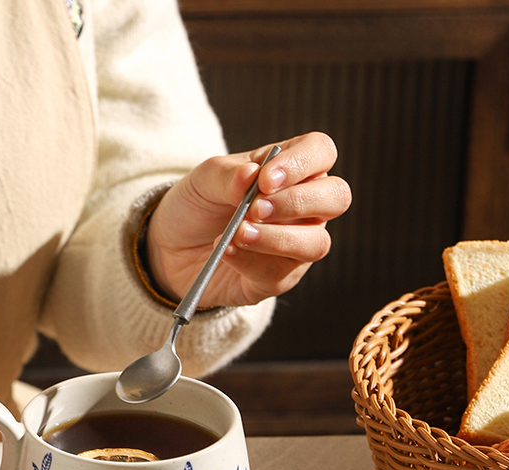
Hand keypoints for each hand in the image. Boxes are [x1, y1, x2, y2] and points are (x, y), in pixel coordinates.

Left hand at [145, 132, 351, 307]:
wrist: (172, 247)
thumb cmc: (198, 205)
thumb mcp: (204, 180)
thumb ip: (228, 176)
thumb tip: (251, 176)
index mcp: (292, 169)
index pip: (320, 152)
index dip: (301, 163)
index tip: (265, 180)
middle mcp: (304, 207)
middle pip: (336, 198)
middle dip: (296, 203)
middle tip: (254, 209)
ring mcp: (296, 244)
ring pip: (316, 243)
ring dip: (276, 238)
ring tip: (238, 233)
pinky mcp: (278, 278)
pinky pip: (280, 273)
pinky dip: (250, 261)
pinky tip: (226, 252)